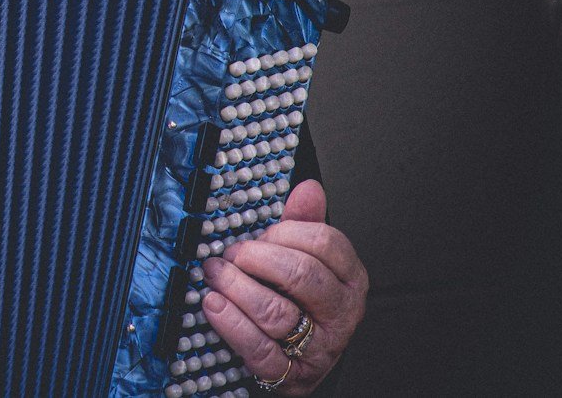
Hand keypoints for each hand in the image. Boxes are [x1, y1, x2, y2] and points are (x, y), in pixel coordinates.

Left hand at [200, 180, 367, 393]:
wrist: (300, 362)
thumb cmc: (301, 303)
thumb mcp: (306, 260)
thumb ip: (304, 224)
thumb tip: (308, 188)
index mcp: (349, 278)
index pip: (325, 242)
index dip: (285, 233)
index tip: (260, 235)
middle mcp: (340, 312)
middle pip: (302, 274)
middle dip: (258, 258)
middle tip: (232, 254)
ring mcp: (318, 346)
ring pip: (277, 312)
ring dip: (237, 287)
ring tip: (215, 274)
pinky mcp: (291, 373)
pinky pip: (259, 348)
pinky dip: (231, 323)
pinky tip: (213, 303)